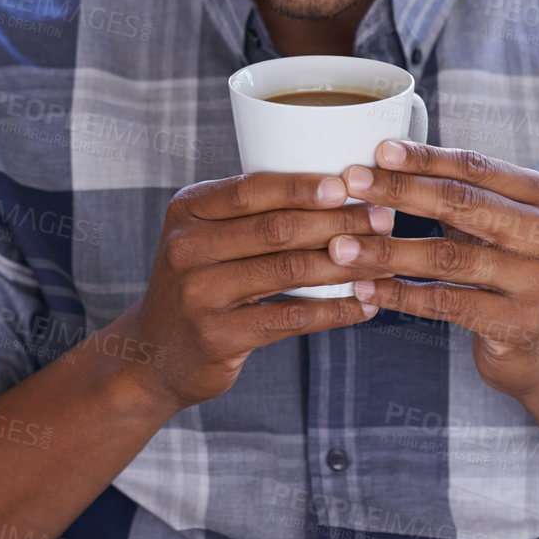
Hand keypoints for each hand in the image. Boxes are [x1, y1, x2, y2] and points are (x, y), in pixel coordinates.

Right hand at [117, 172, 397, 414]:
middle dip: (337, 222)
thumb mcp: (204, 238)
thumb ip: (249, 214)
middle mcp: (186, 248)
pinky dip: (334, 311)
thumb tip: (337, 187)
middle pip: (275, 228)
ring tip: (384, 260)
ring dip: (345, 265)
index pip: (250, 189)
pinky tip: (363, 305)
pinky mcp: (217, 336)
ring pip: (288, 271)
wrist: (154, 354)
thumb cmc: (200, 283)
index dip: (302, 186)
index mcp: (186, 211)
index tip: (349, 184)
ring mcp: (198, 294)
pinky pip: (290, 317)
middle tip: (383, 219)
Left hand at [334, 140, 538, 401]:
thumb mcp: (494, 225)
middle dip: (399, 191)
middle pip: (462, 204)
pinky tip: (364, 288)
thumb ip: (456, 192)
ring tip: (340, 245)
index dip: (424, 158)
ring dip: (387, 250)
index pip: (476, 167)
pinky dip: (400, 294)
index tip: (378, 150)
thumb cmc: (505, 270)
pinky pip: (446, 304)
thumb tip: (383, 156)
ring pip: (448, 258)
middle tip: (350, 181)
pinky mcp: (519, 325)